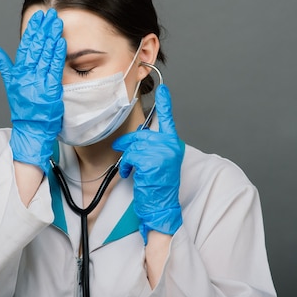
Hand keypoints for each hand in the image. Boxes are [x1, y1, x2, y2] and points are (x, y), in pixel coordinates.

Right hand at [0, 8, 66, 172]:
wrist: (30, 129)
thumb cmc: (22, 107)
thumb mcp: (10, 86)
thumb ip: (4, 66)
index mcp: (18, 74)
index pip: (25, 48)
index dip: (32, 32)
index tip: (39, 18)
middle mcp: (27, 77)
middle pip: (36, 49)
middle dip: (44, 30)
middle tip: (51, 15)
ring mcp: (39, 83)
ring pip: (45, 57)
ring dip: (52, 38)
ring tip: (57, 23)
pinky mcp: (50, 91)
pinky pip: (54, 70)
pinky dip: (57, 56)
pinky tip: (60, 42)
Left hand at [112, 84, 183, 243]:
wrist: (162, 208)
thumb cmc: (157, 187)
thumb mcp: (158, 162)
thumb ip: (151, 147)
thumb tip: (133, 139)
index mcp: (172, 144)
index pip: (168, 120)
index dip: (165, 103)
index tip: (163, 88)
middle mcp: (170, 146)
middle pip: (141, 135)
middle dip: (128, 144)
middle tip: (123, 155)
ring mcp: (162, 153)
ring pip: (133, 146)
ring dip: (126, 158)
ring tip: (128, 169)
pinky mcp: (152, 161)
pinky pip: (130, 156)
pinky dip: (125, 165)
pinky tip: (128, 173)